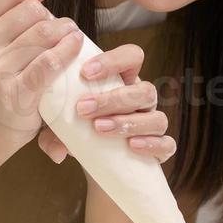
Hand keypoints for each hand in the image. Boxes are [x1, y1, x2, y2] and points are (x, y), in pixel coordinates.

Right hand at [0, 0, 83, 156]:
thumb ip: (10, 12)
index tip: (41, 2)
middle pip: (31, 11)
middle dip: (51, 17)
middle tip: (61, 29)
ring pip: (44, 32)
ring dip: (66, 31)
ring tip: (71, 37)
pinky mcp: (16, 92)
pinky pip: (50, 61)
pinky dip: (68, 49)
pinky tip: (75, 47)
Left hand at [40, 42, 176, 163]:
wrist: (99, 166)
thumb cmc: (81, 134)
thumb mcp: (63, 128)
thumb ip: (54, 133)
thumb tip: (55, 149)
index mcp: (123, 82)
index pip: (131, 56)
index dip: (113, 60)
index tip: (85, 73)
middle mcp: (142, 100)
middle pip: (144, 89)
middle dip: (113, 98)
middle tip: (83, 109)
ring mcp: (153, 123)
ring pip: (156, 117)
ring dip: (128, 122)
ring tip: (99, 129)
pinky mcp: (160, 148)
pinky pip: (167, 144)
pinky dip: (151, 144)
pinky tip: (131, 146)